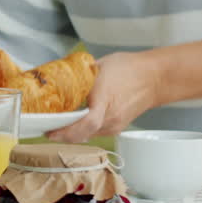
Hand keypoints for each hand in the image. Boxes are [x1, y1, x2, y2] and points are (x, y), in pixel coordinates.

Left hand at [46, 51, 160, 143]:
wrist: (155, 78)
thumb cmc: (129, 69)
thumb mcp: (99, 66)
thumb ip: (80, 75)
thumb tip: (60, 77)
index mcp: (105, 100)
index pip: (86, 123)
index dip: (66, 130)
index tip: (50, 130)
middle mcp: (111, 117)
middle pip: (82, 134)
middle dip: (62, 134)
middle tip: (46, 129)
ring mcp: (115, 125)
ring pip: (88, 136)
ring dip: (72, 133)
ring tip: (56, 126)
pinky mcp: (118, 127)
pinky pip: (95, 133)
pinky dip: (83, 131)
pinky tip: (74, 123)